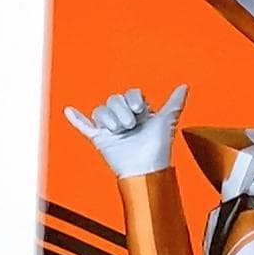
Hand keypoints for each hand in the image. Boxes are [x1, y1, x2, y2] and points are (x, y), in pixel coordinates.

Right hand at [64, 85, 187, 177]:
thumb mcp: (167, 121)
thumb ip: (175, 103)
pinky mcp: (100, 139)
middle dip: (122, 111)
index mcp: (140, 112)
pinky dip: (76, 119)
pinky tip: (69, 111)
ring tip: (119, 130)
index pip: (130, 94)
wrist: (145, 169)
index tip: (139, 110)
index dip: (132, 99)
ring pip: (101, 110)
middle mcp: (125, 118)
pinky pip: (85, 126)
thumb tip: (184, 86)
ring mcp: (111, 128)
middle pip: (114, 100)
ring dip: (109, 118)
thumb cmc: (158, 147)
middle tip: (130, 125)